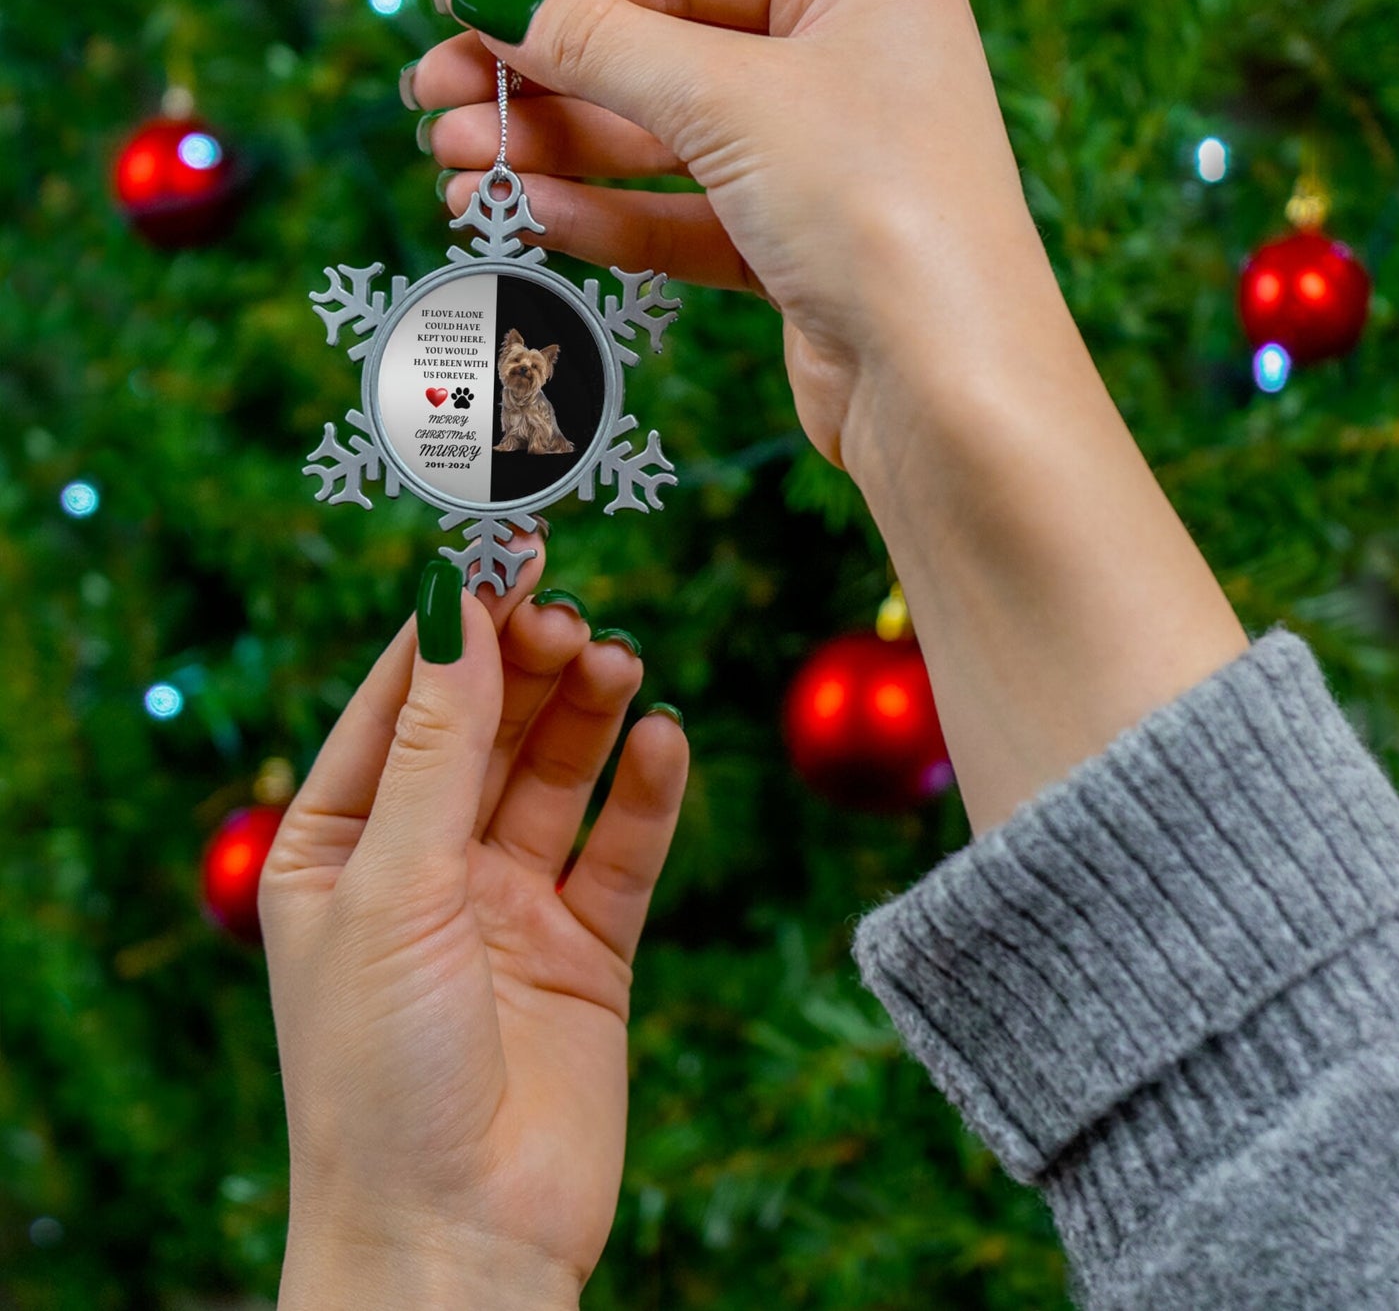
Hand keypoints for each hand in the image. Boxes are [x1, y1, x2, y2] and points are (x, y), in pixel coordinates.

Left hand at [260, 546, 687, 1307]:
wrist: (458, 1241)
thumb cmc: (380, 1071)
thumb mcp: (394, 884)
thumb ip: (437, 744)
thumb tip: (454, 602)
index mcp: (340, 845)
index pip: (400, 702)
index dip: (453, 624)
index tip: (505, 551)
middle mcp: (424, 865)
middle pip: (487, 727)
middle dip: (527, 665)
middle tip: (572, 616)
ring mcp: (508, 905)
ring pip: (557, 775)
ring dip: (589, 714)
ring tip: (619, 663)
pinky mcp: (586, 948)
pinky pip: (622, 849)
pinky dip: (646, 793)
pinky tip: (664, 741)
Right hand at [411, 0, 1246, 843]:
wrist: (949, 390)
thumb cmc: (876, 208)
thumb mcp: (728, 100)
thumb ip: (601, 45)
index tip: (459, 1)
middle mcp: (846, 64)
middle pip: (661, 56)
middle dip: (543, 81)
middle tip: (432, 99)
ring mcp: (822, 164)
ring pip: (662, 146)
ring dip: (556, 153)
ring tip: (452, 165)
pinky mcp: (797, 252)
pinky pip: (683, 218)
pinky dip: (605, 215)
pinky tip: (523, 211)